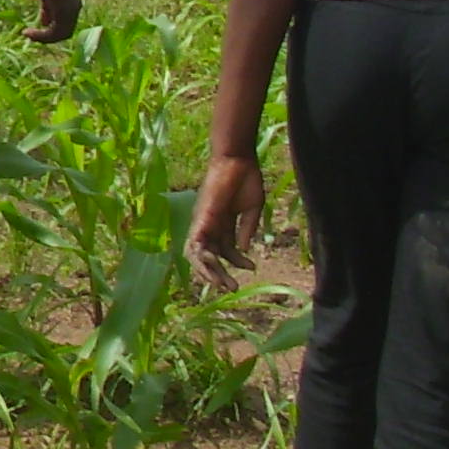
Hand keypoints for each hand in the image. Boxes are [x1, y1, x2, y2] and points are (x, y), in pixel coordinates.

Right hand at [24, 0, 81, 44]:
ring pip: (59, 35)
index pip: (65, 27)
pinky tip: (28, 32)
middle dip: (47, 38)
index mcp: (73, 6)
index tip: (36, 31)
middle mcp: (75, 10)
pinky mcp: (63, 12)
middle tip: (30, 36)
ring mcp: (70, 12)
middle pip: (64, 34)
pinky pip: (53, 32)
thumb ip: (48, 8)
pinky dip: (41, 35)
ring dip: (42, 38)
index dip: (52, 32)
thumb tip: (45, 23)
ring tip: (27, 34)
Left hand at [191, 150, 263, 279]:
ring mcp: (203, 222)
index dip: (238, 262)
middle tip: (233, 288)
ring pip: (198, 255)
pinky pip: (196, 242)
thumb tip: (244, 250)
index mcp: (223, 224)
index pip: (226, 250)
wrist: (237, 159)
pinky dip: (202, 257)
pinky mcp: (202, 218)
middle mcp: (210, 226)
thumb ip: (247, 229)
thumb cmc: (246, 179)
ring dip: (209, 272)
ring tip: (222, 284)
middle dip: (220, 274)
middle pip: (210, 257)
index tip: (252, 268)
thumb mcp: (252, 209)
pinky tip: (215, 267)